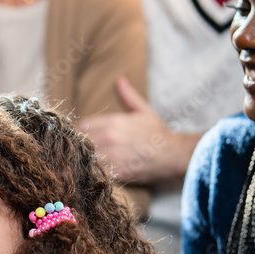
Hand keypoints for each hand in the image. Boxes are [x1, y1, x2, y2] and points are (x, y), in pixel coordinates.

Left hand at [78, 77, 200, 184]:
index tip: (84, 136)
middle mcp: (111, 138)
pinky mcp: (118, 173)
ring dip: (86, 159)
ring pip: (86, 158)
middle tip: (84, 150)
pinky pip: (97, 172)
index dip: (80, 132)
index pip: (81, 126)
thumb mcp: (143, 110)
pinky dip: (95, 171)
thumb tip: (119, 80)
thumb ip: (127, 96)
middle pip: (81, 143)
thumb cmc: (157, 132)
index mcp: (113, 122)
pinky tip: (98, 171)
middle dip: (81, 146)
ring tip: (89, 161)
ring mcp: (114, 157)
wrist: (174, 155)